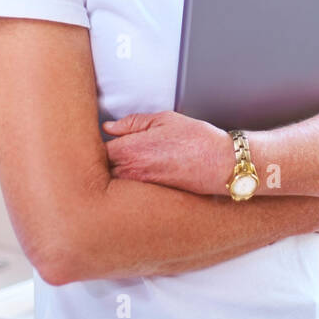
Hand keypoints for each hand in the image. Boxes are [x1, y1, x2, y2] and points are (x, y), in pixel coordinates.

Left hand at [103, 111, 232, 195]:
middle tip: (109, 153)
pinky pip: (129, 193)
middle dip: (102, 162)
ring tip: (128, 163)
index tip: (102, 140)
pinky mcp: (149, 199)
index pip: (96, 151)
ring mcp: (139, 189)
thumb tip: (109, 128)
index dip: (96, 144)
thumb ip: (132, 123)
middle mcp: (130, 173)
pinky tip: (142, 176)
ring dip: (114, 175)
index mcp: (129, 150)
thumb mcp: (164, 119)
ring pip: (114, 183)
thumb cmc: (197, 140)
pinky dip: (129, 186)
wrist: (222, 166)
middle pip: (101, 170)